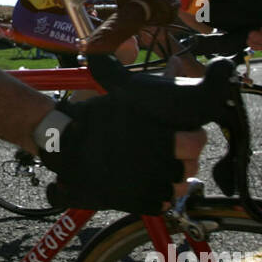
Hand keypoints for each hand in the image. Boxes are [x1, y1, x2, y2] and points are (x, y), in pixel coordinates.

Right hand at [37, 94, 207, 212]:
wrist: (65, 148)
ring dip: (175, 177)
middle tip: (172, 151)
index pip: (196, 141)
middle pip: (191, 165)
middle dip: (184, 158)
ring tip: (162, 168)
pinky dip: (160, 194)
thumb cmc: (93, 119)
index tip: (184, 134)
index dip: (193, 137)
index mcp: (159, 135)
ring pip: (181, 186)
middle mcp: (158, 162)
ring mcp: (149, 185)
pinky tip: (150, 182)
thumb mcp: (121, 94)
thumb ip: (150, 79)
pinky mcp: (139, 202)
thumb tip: (168, 59)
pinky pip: (164, 202)